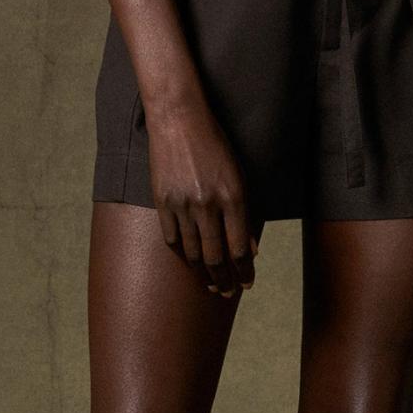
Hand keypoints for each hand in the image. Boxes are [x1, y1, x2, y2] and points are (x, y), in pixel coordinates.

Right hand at [145, 100, 260, 297]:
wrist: (179, 120)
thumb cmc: (214, 145)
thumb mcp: (238, 176)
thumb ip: (244, 214)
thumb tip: (250, 249)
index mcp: (232, 197)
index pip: (240, 248)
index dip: (244, 271)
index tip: (247, 284)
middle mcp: (208, 204)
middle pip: (216, 257)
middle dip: (224, 280)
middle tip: (227, 292)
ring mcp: (183, 204)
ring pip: (193, 252)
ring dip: (203, 271)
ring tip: (209, 281)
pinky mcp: (162, 201)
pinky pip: (171, 238)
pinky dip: (181, 252)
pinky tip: (188, 258)